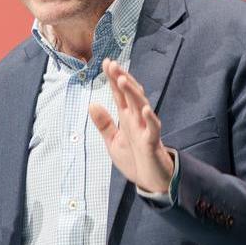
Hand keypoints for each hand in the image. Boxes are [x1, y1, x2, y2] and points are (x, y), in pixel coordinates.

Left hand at [89, 59, 174, 193]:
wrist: (151, 182)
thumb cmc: (135, 160)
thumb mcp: (113, 142)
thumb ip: (104, 124)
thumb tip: (92, 103)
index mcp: (127, 118)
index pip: (119, 94)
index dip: (113, 78)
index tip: (106, 62)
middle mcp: (137, 119)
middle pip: (130, 94)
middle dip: (122, 78)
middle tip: (112, 64)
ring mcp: (145, 129)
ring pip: (141, 106)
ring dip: (132, 92)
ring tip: (122, 79)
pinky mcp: (152, 143)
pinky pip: (153, 129)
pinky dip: (149, 119)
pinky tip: (143, 109)